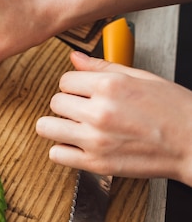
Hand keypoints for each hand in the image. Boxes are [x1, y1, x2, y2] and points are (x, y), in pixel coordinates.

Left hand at [36, 51, 191, 184]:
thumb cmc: (174, 111)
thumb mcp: (142, 77)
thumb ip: (103, 67)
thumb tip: (76, 58)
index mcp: (110, 86)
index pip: (65, 80)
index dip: (74, 86)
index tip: (83, 92)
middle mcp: (99, 112)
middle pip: (55, 102)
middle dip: (67, 105)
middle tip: (82, 110)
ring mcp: (95, 140)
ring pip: (46, 127)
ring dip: (57, 126)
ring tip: (74, 127)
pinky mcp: (96, 163)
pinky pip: (56, 154)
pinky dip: (63, 150)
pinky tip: (78, 145)